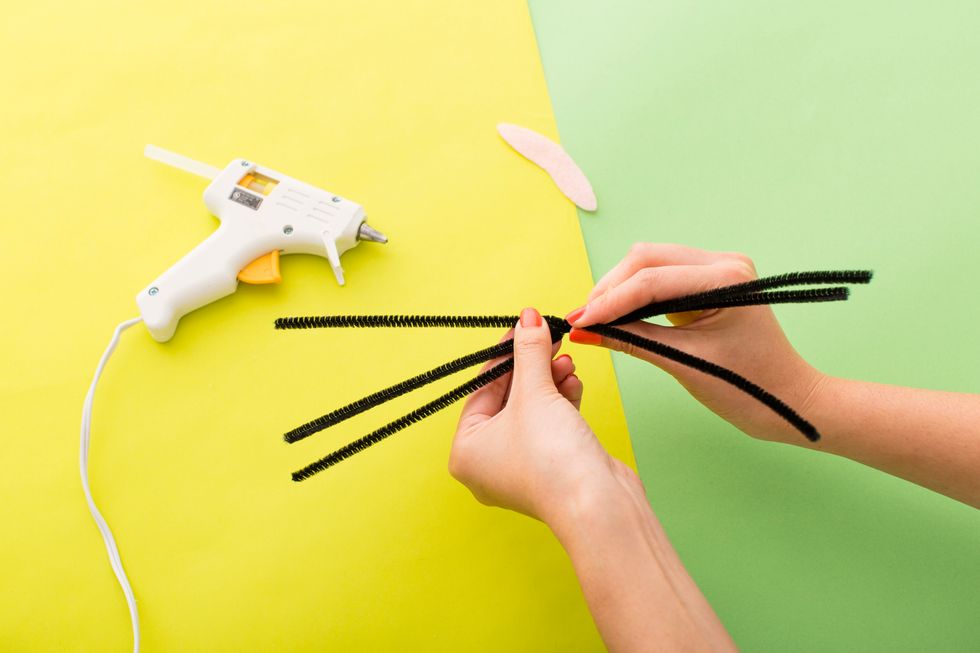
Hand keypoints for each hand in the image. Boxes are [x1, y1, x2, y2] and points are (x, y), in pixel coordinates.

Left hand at [449, 307, 639, 524]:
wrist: (598, 504)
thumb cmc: (552, 458)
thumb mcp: (535, 393)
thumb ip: (529, 351)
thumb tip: (528, 317)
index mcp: (465, 451)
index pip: (481, 389)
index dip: (505, 353)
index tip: (523, 326)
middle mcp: (487, 463)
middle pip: (507, 398)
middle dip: (532, 366)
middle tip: (548, 336)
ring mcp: (520, 467)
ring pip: (532, 410)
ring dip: (550, 381)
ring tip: (566, 360)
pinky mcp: (551, 468)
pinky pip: (550, 425)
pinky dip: (561, 402)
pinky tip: (573, 382)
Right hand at [566, 243, 825, 443]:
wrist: (790, 399)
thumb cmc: (750, 387)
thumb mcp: (684, 363)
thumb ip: (632, 340)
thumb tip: (585, 331)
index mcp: (726, 279)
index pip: (651, 281)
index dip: (609, 301)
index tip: (578, 321)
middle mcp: (724, 262)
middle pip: (646, 259)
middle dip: (610, 289)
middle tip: (582, 320)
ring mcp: (718, 268)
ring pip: (649, 263)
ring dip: (619, 289)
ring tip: (594, 319)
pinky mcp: (709, 280)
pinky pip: (661, 276)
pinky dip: (635, 294)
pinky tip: (617, 314)